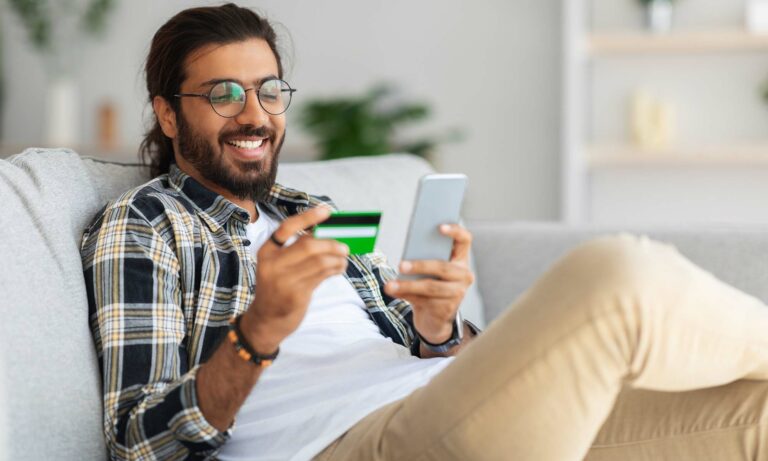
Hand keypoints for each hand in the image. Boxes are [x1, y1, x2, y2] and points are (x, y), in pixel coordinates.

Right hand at [240, 206, 348, 351]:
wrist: (266, 319)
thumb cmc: (277, 287)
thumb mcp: (277, 266)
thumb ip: (295, 249)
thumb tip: (327, 232)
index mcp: (266, 252)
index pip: (286, 227)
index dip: (308, 217)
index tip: (327, 210)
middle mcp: (272, 264)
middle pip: (308, 245)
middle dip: (331, 243)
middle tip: (344, 245)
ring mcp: (283, 280)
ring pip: (319, 261)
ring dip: (337, 258)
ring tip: (344, 258)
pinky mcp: (295, 295)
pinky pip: (322, 275)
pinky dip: (335, 268)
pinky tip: (340, 268)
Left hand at [384, 224, 473, 343]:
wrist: (435, 318)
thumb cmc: (430, 285)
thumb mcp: (430, 271)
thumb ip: (424, 259)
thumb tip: (406, 255)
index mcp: (460, 259)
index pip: (464, 240)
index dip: (455, 231)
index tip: (439, 227)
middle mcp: (464, 275)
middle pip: (443, 267)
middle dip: (420, 266)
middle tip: (401, 265)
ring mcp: (457, 293)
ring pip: (431, 287)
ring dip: (408, 285)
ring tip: (390, 285)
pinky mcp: (447, 309)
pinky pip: (424, 300)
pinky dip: (406, 295)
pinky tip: (394, 292)